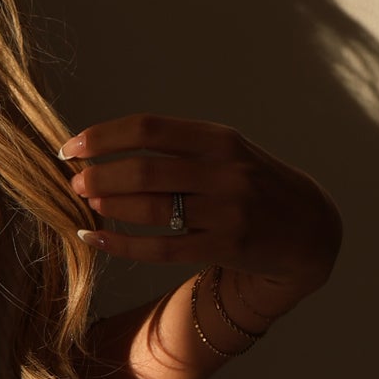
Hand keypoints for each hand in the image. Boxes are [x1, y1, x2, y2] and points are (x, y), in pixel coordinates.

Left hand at [60, 111, 340, 307]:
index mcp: (221, 139)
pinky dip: (122, 244)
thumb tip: (105, 148)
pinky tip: (95, 240)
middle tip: (75, 181)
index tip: (71, 147)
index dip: (103, 137)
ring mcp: (228, 212)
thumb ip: (177, 147)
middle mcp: (226, 172)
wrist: (308, 229)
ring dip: (109, 207)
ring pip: (152, 210)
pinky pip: (162, 249)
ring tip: (85, 204)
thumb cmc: (253, 185)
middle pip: (146, 171)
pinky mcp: (226, 248)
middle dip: (101, 176)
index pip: (150, 129)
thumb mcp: (226, 153)